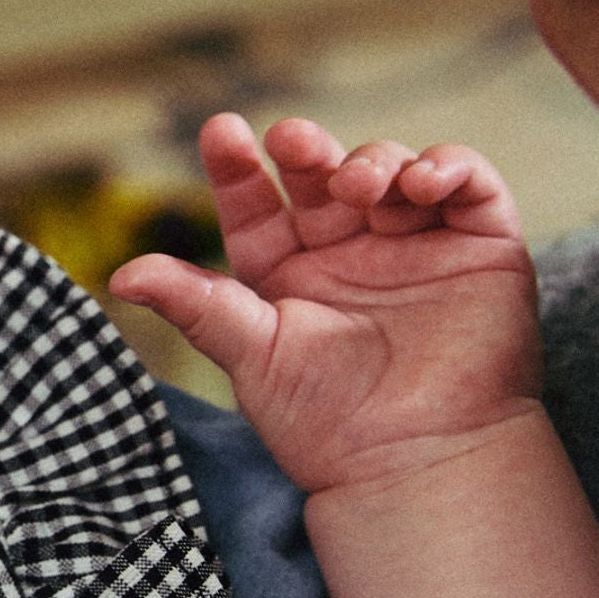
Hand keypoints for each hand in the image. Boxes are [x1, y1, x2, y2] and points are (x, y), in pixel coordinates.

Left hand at [109, 113, 539, 495]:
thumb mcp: (251, 356)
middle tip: (293, 143)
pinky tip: (420, 182)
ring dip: (372, 161)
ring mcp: (414, 242)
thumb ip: (195, 305)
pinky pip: (468, 182)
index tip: (221, 135)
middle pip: (322, 175)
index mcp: (287, 270)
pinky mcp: (479, 245)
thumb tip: (119, 275)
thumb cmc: (327, 421)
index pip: (255, 202)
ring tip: (359, 188)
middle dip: (307, 150)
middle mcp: (348, 249)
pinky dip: (447, 166)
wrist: (414, 462)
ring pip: (390, 169)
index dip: (237, 167)